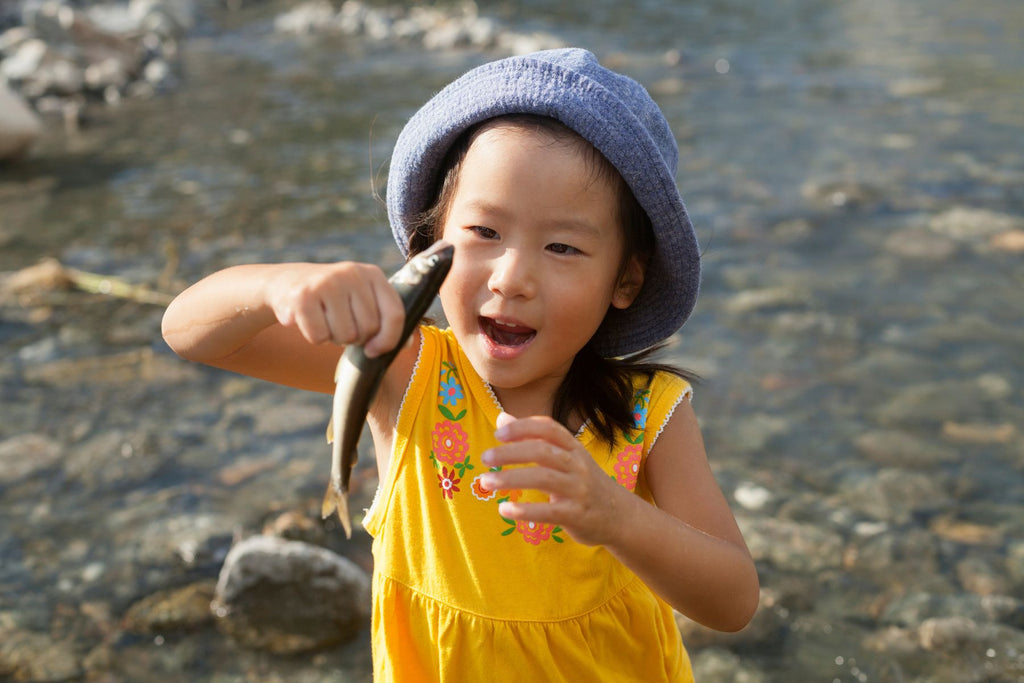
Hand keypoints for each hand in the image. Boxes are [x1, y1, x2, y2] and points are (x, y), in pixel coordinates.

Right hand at [265, 262, 405, 356]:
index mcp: (373, 274)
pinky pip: (319, 336)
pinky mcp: (303, 296)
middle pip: (368, 329)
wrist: (285, 283)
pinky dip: (314, 337)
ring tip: (324, 319)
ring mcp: (327, 282)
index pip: (395, 314)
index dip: (389, 340)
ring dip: (333, 337)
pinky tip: (307, 320)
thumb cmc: (333, 300)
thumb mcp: (362, 299)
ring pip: (345, 336)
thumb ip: (386, 319)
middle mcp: (352, 273)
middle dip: (354, 337)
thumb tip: (408, 343)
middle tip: (339, 323)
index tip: (374, 350)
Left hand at [480, 413, 629, 546]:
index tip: (498, 433)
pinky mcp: (577, 515)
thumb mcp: (565, 456)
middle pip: (542, 450)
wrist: (620, 516)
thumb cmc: (583, 482)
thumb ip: (534, 439)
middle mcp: (578, 465)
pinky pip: (548, 511)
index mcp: (574, 447)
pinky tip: (504, 509)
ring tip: (485, 482)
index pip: (549, 428)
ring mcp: (579, 489)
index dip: (523, 427)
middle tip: (485, 458)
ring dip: (511, 479)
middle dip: (511, 453)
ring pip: (543, 478)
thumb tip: (501, 419)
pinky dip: (524, 510)